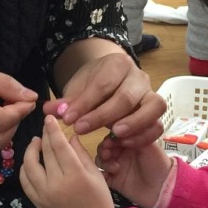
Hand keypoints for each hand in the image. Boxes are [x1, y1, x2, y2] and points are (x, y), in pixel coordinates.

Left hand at [20, 116, 113, 207]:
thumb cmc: (99, 199)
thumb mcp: (95, 173)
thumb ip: (80, 152)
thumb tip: (68, 136)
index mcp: (74, 175)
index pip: (58, 146)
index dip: (52, 129)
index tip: (48, 118)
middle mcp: (55, 184)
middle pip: (44, 153)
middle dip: (43, 136)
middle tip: (44, 128)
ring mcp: (43, 194)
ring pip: (29, 166)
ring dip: (30, 151)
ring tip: (36, 143)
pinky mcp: (37, 203)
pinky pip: (25, 182)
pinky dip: (25, 169)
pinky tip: (31, 162)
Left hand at [43, 48, 164, 145]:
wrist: (112, 79)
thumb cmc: (94, 85)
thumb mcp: (78, 89)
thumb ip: (66, 102)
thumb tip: (49, 111)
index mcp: (118, 64)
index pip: (103, 84)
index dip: (85, 103)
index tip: (67, 119)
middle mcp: (139, 76)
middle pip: (126, 97)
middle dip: (102, 116)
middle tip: (81, 129)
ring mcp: (151, 93)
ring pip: (153, 107)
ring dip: (133, 124)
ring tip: (113, 136)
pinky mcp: (157, 112)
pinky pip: (158, 124)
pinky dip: (143, 135)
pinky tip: (124, 143)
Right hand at [95, 135, 173, 207]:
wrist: (163, 188)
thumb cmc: (158, 164)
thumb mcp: (148, 144)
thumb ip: (134, 134)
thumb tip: (116, 129)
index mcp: (129, 140)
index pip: (113, 133)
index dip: (110, 136)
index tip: (111, 141)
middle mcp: (121, 151)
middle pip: (103, 146)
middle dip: (104, 149)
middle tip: (108, 154)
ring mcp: (115, 165)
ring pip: (100, 160)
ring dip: (103, 162)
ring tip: (114, 167)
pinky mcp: (112, 179)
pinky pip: (100, 175)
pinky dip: (100, 175)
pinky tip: (109, 176)